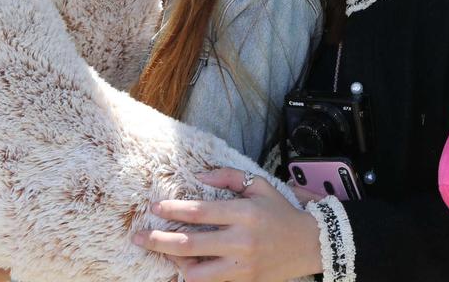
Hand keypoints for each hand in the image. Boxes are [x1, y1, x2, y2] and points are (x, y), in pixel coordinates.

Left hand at [134, 168, 322, 281]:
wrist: (310, 244)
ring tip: (162, 253)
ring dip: (173, 263)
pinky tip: (182, 268)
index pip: (200, 212)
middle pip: (189, 244)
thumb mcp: (260, 186)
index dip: (172, 209)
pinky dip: (193, 276)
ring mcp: (241, 266)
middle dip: (158, 240)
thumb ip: (229, 177)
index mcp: (244, 214)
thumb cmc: (281, 213)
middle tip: (137, 237)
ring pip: (195, 272)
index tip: (154, 207)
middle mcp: (241, 241)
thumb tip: (199, 175)